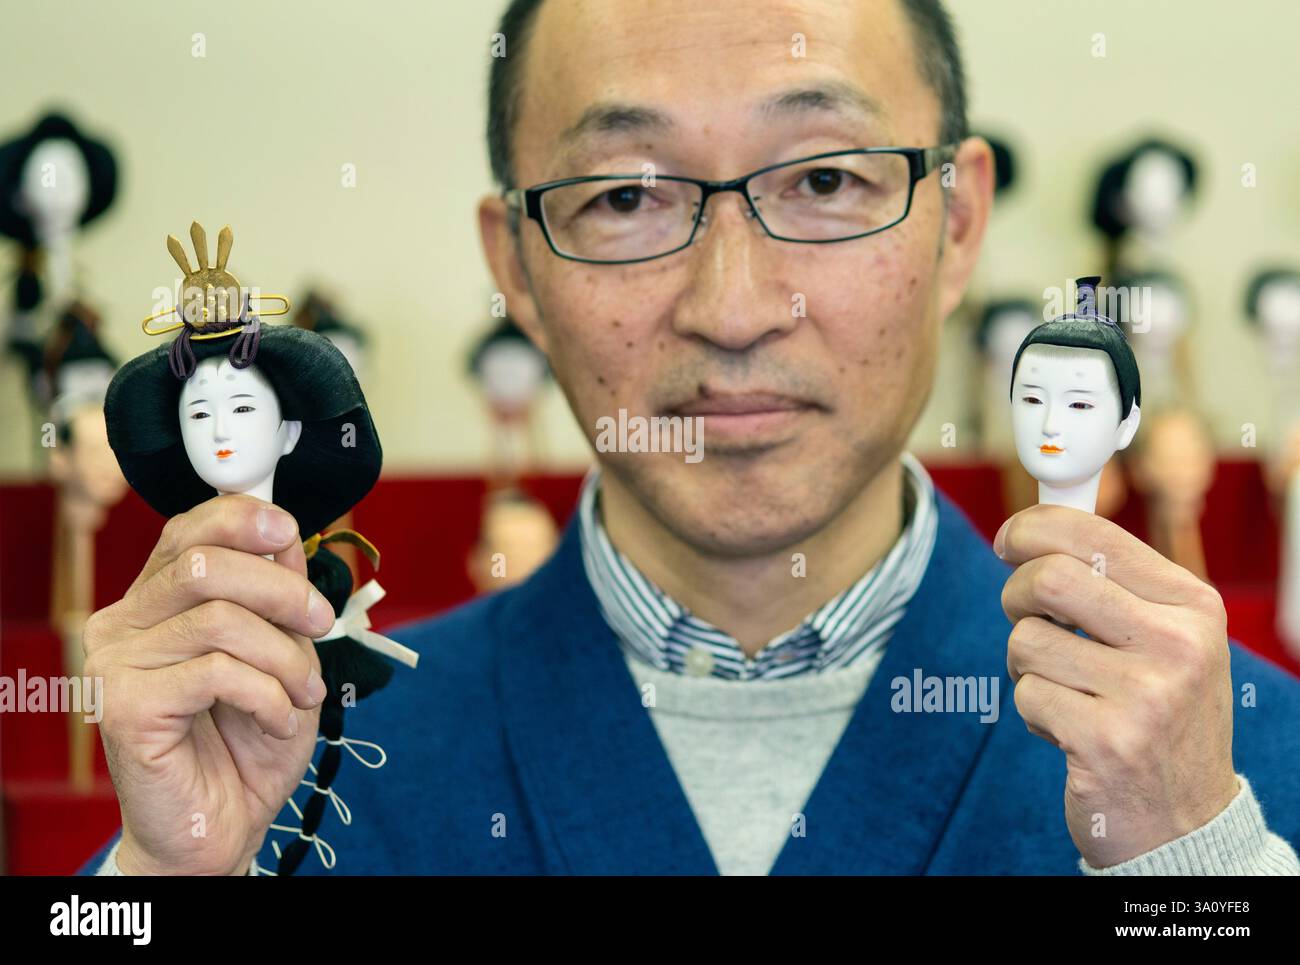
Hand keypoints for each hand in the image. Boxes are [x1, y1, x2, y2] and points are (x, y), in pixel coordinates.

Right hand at [84, 495, 331, 874]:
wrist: (223, 826)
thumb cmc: (248, 742)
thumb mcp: (281, 656)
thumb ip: (277, 599)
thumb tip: (285, 538)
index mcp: (154, 603)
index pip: (187, 532)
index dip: (241, 519)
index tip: (288, 531)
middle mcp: (122, 625)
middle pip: (205, 566)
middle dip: (281, 590)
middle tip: (320, 624)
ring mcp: (115, 665)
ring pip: (217, 619)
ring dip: (283, 655)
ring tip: (303, 691)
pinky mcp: (123, 707)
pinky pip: (216, 673)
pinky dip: (267, 695)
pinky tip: (277, 721)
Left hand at [995, 503, 1237, 867]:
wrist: (1185, 821)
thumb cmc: (1158, 715)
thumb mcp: (1164, 641)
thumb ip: (1111, 584)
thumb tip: (1029, 530)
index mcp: (1192, 606)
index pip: (1094, 534)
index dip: (1032, 529)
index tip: (1008, 541)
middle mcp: (1178, 644)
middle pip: (1048, 577)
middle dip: (1015, 596)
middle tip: (1025, 619)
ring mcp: (1146, 695)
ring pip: (1026, 640)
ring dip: (1025, 666)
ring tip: (1065, 691)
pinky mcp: (1106, 742)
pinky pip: (1026, 694)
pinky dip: (1033, 711)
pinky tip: (1070, 731)